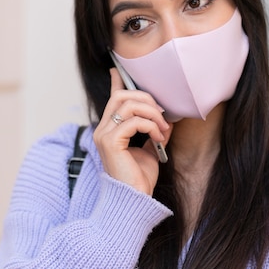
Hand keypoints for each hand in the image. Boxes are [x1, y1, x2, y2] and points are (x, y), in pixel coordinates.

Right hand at [93, 68, 171, 194]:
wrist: (136, 199)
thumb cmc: (140, 178)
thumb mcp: (150, 148)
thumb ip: (152, 130)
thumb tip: (165, 116)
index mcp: (110, 130)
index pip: (113, 99)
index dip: (117, 82)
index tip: (119, 69)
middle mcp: (103, 130)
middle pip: (122, 96)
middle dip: (147, 100)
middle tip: (163, 116)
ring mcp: (104, 135)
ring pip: (128, 105)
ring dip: (152, 113)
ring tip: (163, 129)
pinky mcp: (111, 142)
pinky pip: (133, 121)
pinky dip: (150, 125)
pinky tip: (159, 137)